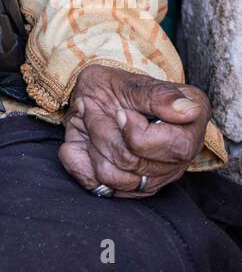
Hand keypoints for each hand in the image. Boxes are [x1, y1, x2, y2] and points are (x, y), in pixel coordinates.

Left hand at [59, 63, 210, 198]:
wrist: (90, 99)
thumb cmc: (114, 87)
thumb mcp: (131, 82)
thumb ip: (159, 96)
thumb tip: (188, 110)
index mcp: (190, 123)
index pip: (176, 147)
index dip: (138, 133)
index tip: (119, 112)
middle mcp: (179, 155)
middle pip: (137, 162)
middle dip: (103, 131)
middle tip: (89, 107)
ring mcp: (157, 176)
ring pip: (115, 175)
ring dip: (91, 143)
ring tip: (88, 120)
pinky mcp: (131, 189)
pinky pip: (98, 184)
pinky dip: (82, 159)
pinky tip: (85, 140)